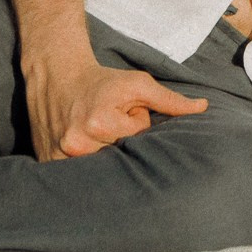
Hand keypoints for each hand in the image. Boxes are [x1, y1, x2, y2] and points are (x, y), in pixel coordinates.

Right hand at [25, 54, 207, 161]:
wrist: (56, 75)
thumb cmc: (102, 80)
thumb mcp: (138, 83)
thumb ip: (171, 100)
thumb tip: (204, 108)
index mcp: (100, 123)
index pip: (138, 137)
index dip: (135, 122)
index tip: (122, 111)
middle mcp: (78, 143)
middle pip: (120, 155)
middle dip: (121, 140)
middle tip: (106, 121)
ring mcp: (59, 156)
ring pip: (100, 167)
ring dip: (104, 152)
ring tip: (94, 132)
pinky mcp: (47, 163)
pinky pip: (75, 176)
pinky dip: (84, 166)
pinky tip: (82, 148)